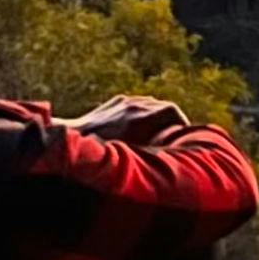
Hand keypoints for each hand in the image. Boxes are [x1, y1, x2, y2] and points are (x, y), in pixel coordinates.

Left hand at [70, 95, 191, 146]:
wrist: (72, 136)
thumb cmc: (102, 152)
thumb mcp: (130, 156)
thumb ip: (150, 150)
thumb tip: (169, 158)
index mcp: (140, 118)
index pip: (172, 111)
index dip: (183, 122)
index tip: (186, 135)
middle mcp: (134, 106)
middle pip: (163, 106)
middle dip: (172, 120)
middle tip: (177, 136)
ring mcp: (124, 101)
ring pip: (150, 104)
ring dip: (158, 116)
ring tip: (160, 132)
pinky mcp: (116, 102)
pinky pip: (137, 104)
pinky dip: (144, 113)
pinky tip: (140, 128)